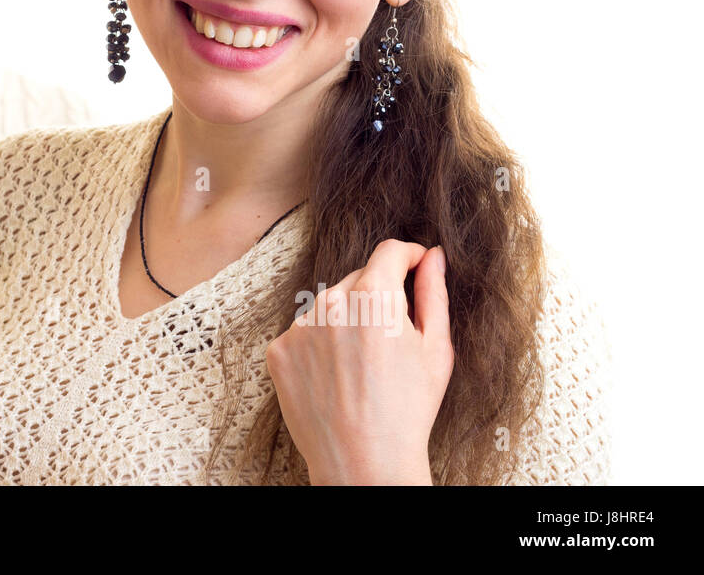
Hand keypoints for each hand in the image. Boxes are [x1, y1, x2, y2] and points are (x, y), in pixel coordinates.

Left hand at [264, 240, 453, 484]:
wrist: (364, 463)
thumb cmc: (409, 409)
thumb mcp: (436, 349)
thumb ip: (433, 293)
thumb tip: (432, 255)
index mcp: (374, 297)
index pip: (389, 251)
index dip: (407, 255)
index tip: (414, 264)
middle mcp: (331, 303)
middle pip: (358, 277)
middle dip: (378, 295)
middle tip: (391, 338)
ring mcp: (299, 327)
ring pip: (329, 305)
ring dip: (346, 319)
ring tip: (362, 365)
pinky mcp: (278, 350)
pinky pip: (303, 332)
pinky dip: (319, 345)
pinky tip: (335, 376)